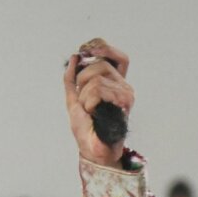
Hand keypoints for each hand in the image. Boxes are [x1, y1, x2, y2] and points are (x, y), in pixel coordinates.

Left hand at [64, 40, 133, 166]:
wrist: (92, 149)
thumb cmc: (85, 127)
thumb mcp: (73, 99)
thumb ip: (71, 78)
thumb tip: (74, 57)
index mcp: (114, 82)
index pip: (116, 55)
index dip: (103, 47)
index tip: (85, 50)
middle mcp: (122, 85)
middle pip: (100, 64)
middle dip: (82, 79)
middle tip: (83, 99)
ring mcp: (125, 92)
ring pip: (96, 79)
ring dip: (84, 96)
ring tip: (89, 110)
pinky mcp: (125, 101)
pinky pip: (98, 89)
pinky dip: (88, 101)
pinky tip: (93, 112)